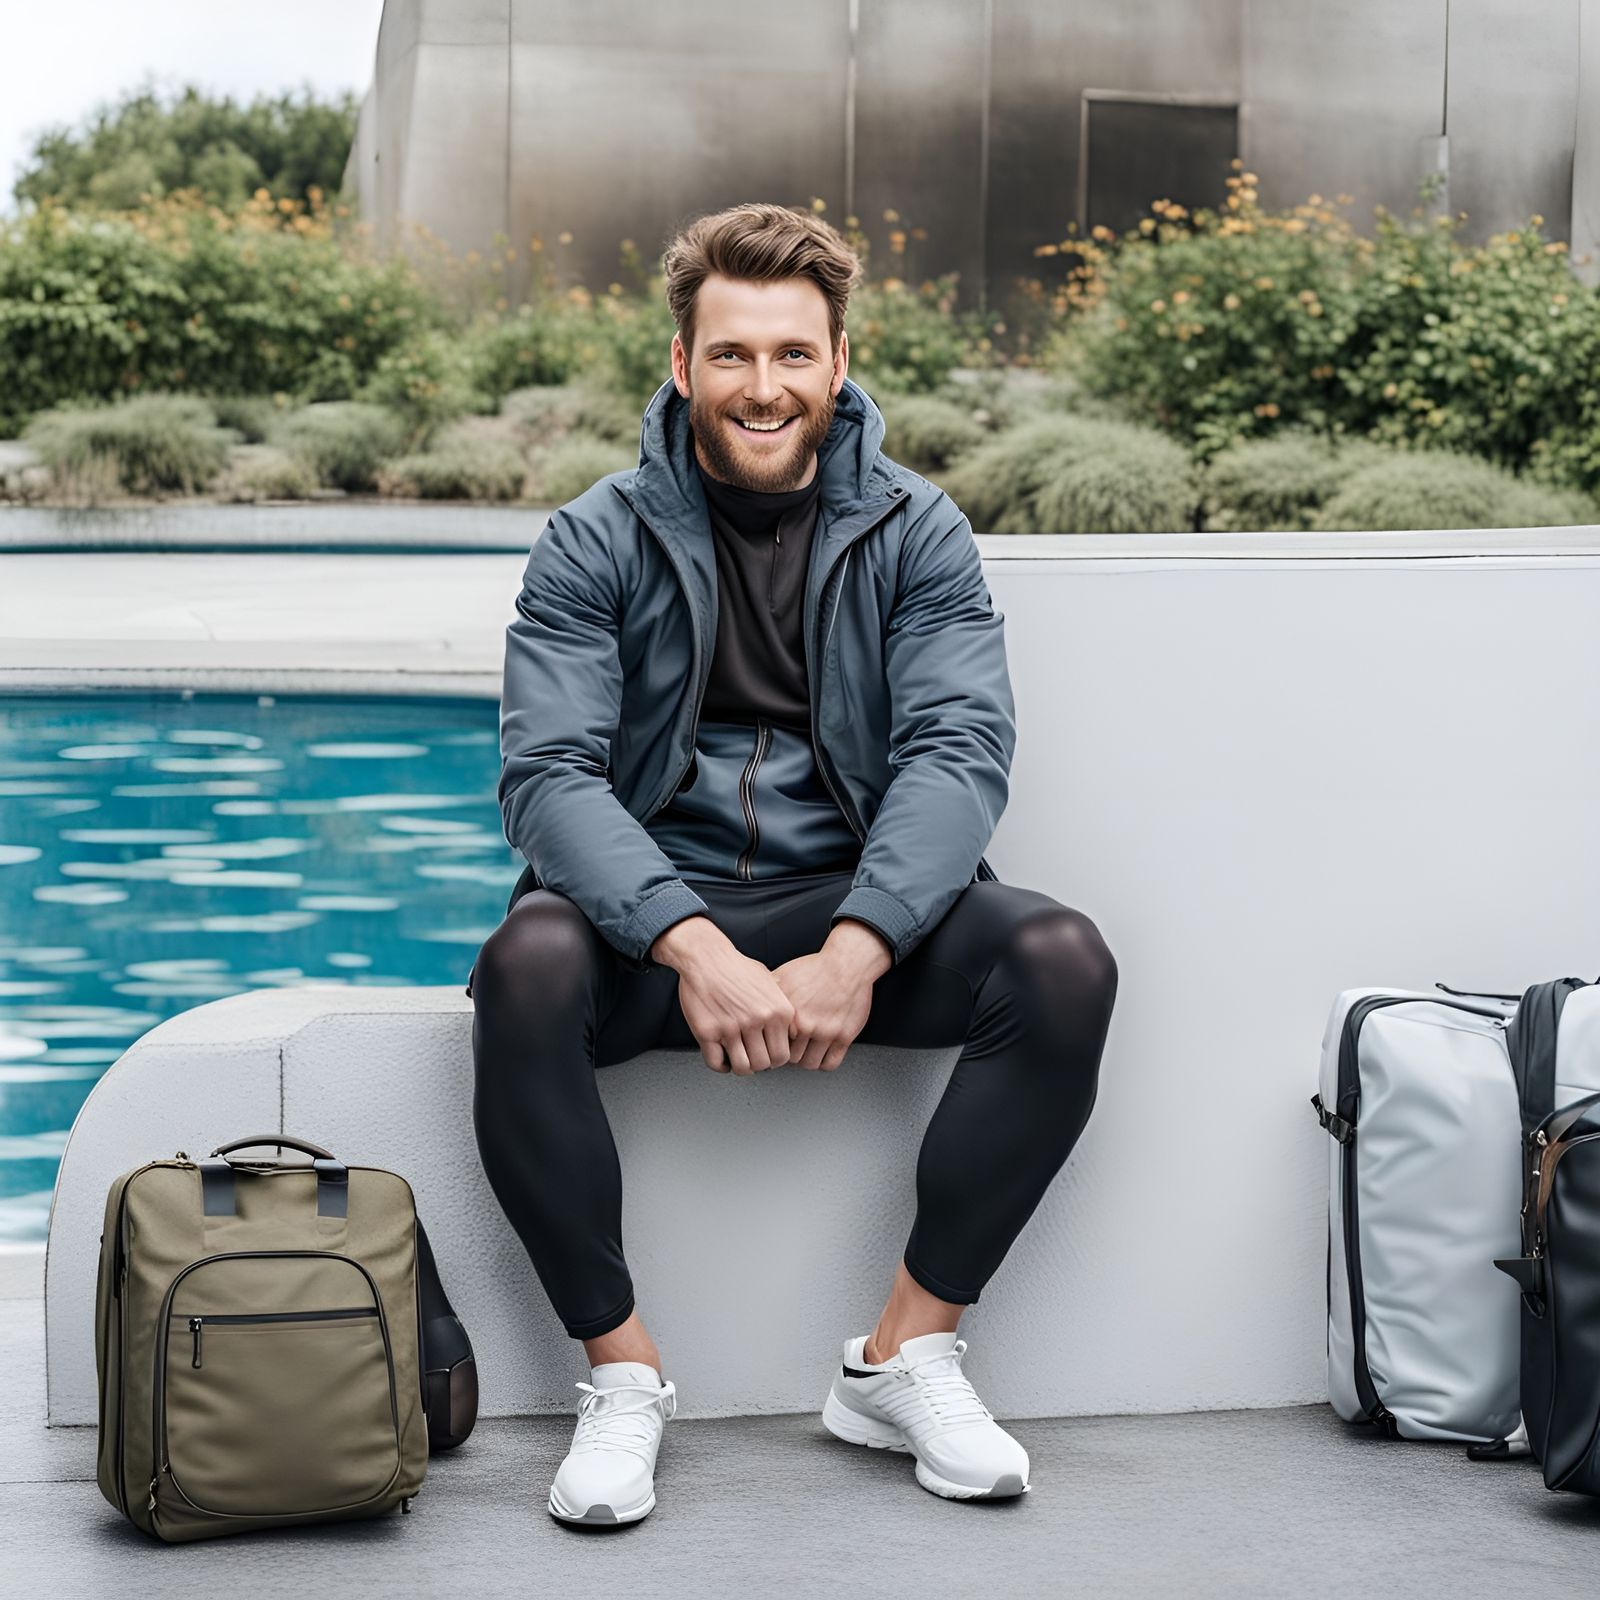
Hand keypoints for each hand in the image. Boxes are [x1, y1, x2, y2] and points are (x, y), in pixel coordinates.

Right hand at [653, 915, 795, 1074]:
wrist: (706, 957)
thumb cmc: (737, 967)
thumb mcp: (771, 983)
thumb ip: (781, 1008)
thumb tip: (790, 1031)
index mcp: (778, 1011)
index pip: (783, 1055)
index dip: (774, 1059)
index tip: (766, 1054)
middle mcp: (757, 1020)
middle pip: (764, 1064)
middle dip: (758, 1064)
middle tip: (752, 1058)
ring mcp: (731, 1027)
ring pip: (742, 1068)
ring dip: (740, 1067)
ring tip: (737, 1058)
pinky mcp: (708, 1031)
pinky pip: (716, 1063)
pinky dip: (720, 1065)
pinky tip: (721, 1057)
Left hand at [770, 921, 889, 1071]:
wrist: (846, 964)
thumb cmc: (815, 968)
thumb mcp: (783, 976)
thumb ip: (766, 995)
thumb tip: (750, 1006)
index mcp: (787, 1013)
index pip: (771, 1043)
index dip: (771, 1044)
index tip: (774, 1044)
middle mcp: (805, 1024)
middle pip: (789, 1058)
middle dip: (788, 1054)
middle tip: (790, 1048)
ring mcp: (826, 1032)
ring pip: (809, 1064)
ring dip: (805, 1059)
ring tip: (805, 1050)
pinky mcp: (844, 1037)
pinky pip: (830, 1064)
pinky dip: (823, 1063)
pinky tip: (821, 1052)